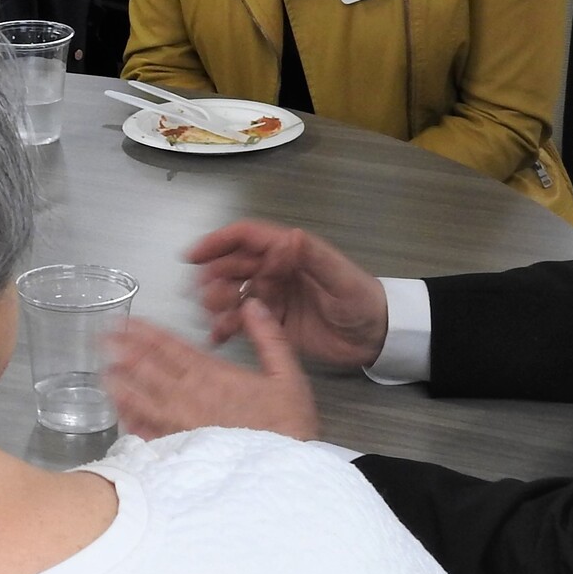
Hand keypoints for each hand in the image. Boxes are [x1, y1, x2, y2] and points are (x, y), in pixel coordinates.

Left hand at [105, 304, 319, 440]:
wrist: (286, 472)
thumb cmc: (289, 426)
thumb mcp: (288, 375)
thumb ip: (269, 337)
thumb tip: (252, 304)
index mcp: (214, 376)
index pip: (172, 347)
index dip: (145, 333)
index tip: (125, 322)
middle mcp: (193, 397)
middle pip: (150, 369)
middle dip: (125, 352)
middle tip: (102, 339)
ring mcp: (183, 424)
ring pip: (144, 400)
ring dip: (123, 383)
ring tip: (103, 372)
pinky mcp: (183, 449)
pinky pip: (150, 434)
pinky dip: (133, 422)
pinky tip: (120, 415)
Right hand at [185, 220, 388, 365]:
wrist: (378, 336)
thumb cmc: (362, 300)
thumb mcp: (341, 277)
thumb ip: (313, 257)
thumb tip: (287, 236)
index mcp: (288, 252)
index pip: (246, 238)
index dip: (218, 242)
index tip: (194, 255)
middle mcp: (274, 271)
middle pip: (232, 265)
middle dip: (213, 275)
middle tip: (203, 293)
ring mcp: (271, 297)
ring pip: (232, 293)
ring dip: (216, 300)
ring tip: (212, 314)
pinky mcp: (271, 323)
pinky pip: (241, 322)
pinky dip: (226, 327)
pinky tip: (217, 337)